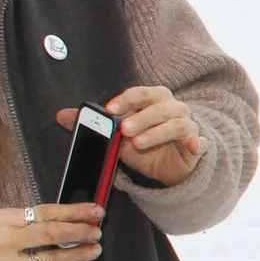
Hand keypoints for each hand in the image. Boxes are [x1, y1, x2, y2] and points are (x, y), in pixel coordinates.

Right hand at [0, 203, 104, 260]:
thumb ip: (23, 221)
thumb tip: (65, 217)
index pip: (43, 212)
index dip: (73, 211)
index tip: (96, 210)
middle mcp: (2, 241)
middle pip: (49, 233)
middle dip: (79, 231)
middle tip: (97, 230)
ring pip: (50, 258)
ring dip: (77, 253)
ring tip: (96, 249)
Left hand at [60, 87, 204, 188]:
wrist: (170, 167)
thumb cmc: (145, 144)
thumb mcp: (116, 136)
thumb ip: (93, 124)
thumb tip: (61, 115)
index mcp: (154, 100)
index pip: (141, 93)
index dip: (126, 100)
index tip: (110, 110)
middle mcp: (173, 108)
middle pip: (160, 106)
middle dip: (141, 117)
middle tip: (124, 130)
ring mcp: (187, 125)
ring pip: (175, 123)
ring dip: (157, 133)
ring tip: (139, 144)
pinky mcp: (197, 144)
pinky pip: (199, 141)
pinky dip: (196, 142)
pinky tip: (192, 145)